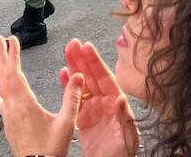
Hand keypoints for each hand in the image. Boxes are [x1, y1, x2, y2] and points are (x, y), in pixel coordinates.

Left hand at [0, 36, 81, 156]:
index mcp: (24, 104)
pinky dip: (1, 86)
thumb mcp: (66, 123)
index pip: (14, 73)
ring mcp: (8, 117)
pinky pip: (1, 99)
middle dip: (0, 55)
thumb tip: (78, 77)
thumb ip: (73, 98)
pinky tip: (2, 88)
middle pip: (3, 76)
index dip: (13, 54)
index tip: (11, 39)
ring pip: (0, 87)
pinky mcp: (8, 125)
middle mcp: (12, 109)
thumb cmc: (49, 152)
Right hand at [61, 38, 139, 156]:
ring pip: (82, 85)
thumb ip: (124, 119)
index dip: (95, 62)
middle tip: (72, 44)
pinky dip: (68, 87)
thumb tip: (122, 99)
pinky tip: (63, 75)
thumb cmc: (122, 155)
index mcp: (116, 104)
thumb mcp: (128, 137)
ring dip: (74, 69)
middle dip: (82, 60)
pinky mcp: (84, 121)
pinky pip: (75, 99)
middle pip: (92, 77)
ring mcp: (94, 111)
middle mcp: (105, 104)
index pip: (105, 78)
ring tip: (66, 52)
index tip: (87, 47)